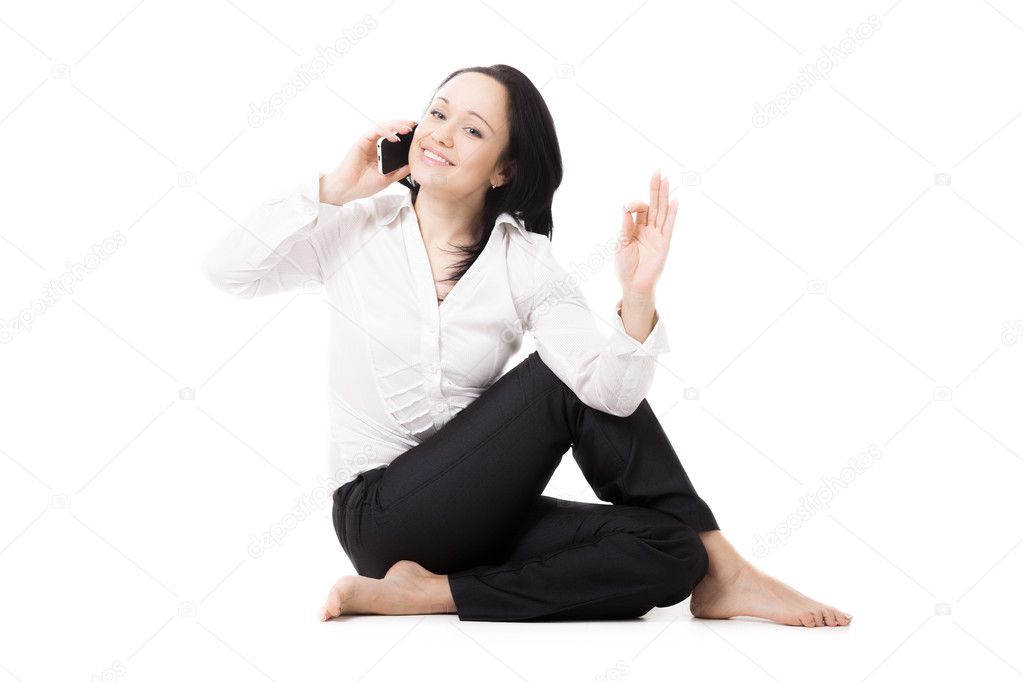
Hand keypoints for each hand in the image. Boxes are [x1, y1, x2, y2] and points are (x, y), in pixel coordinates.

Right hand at [320, 118, 417, 204]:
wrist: (348, 189)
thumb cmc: (363, 185)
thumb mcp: (388, 179)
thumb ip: (400, 171)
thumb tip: (414, 165)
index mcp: (380, 153)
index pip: (394, 138)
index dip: (406, 134)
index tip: (418, 134)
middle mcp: (374, 145)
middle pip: (390, 129)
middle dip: (403, 125)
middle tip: (416, 125)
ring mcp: (368, 142)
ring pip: (383, 127)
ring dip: (396, 125)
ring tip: (408, 128)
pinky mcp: (361, 141)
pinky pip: (375, 132)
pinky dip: (385, 132)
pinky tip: (394, 138)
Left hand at [615, 169, 677, 294]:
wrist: (634, 284)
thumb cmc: (625, 266)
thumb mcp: (620, 244)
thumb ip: (625, 226)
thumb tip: (625, 207)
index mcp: (634, 228)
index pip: (638, 209)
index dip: (635, 203)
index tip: (629, 207)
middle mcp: (647, 229)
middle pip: (652, 205)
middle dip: (654, 188)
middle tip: (657, 171)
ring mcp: (657, 235)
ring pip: (662, 211)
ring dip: (664, 196)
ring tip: (667, 180)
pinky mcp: (664, 243)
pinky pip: (669, 225)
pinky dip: (672, 213)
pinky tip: (675, 200)